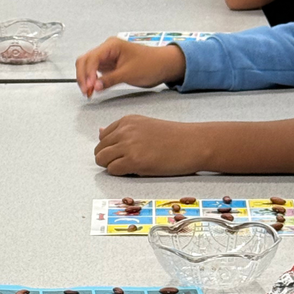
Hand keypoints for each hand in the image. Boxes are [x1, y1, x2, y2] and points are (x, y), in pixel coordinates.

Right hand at [76, 39, 185, 97]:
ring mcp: (107, 58)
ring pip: (87, 67)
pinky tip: (93, 90)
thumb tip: (95, 86)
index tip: (89, 87)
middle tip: (86, 91)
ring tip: (88, 93)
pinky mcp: (109, 67)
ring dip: (85, 79)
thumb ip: (110, 80)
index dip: (87, 73)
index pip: (91, 58)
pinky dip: (91, 81)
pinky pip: (94, 73)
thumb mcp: (129, 73)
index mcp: (111, 45)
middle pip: (85, 61)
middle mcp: (107, 50)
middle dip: (83, 76)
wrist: (162, 65)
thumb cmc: (151, 63)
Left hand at [94, 115, 210, 174]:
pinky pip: (112, 170)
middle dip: (108, 159)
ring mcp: (128, 145)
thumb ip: (121, 130)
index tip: (124, 153)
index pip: (103, 137)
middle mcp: (125, 130)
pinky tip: (135, 170)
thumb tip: (99, 132)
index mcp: (127, 120)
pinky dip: (120, 173)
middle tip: (126, 163)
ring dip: (112, 166)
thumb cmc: (173, 138)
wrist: (193, 143)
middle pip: (99, 149)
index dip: (111, 148)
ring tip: (130, 167)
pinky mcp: (134, 160)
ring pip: (102, 160)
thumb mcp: (144, 126)